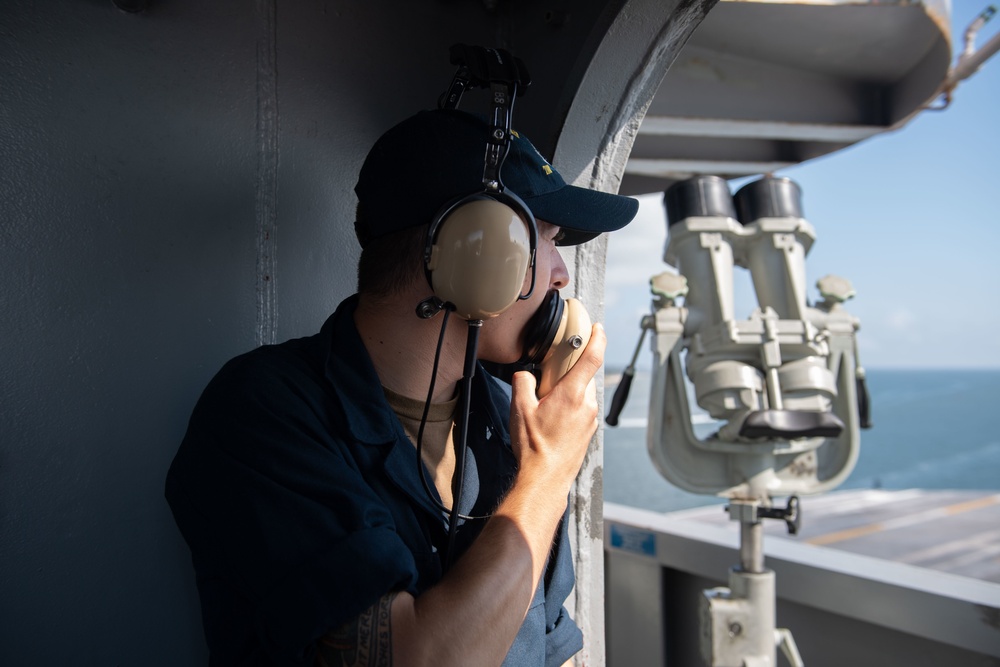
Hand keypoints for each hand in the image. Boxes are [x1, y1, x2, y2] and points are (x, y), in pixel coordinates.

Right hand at [509, 323, 604, 491]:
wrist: (545, 479)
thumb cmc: (534, 447)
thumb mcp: (519, 409)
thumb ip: (522, 383)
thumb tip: (526, 375)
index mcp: (572, 394)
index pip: (592, 358)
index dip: (598, 339)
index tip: (598, 328)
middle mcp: (587, 405)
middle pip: (584, 376)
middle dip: (569, 373)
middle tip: (550, 380)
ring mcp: (590, 420)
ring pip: (582, 394)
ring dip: (569, 392)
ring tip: (547, 407)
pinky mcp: (589, 432)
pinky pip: (582, 410)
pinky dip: (571, 407)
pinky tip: (553, 421)